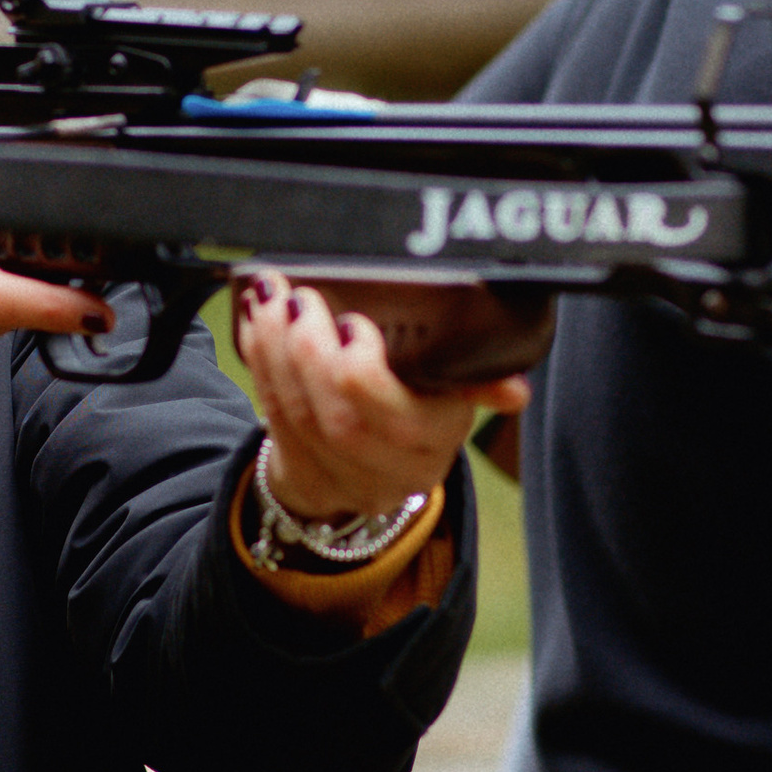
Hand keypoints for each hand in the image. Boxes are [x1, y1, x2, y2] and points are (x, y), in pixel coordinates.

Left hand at [233, 273, 528, 523]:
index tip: (354, 323)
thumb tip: (514, 390)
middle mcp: (386, 472)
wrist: (370, 475)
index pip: (395, 420)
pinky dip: (259, 361)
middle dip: (311, 351)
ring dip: (276, 348)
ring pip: (298, 415)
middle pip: (339, 419)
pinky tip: (256, 321)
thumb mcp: (455, 402)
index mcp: (431, 448)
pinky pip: (271, 412)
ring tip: (272, 297)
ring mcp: (337, 475)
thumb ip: (477, 386)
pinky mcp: (296, 466)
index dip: (364, 372)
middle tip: (301, 299)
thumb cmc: (419, 416)